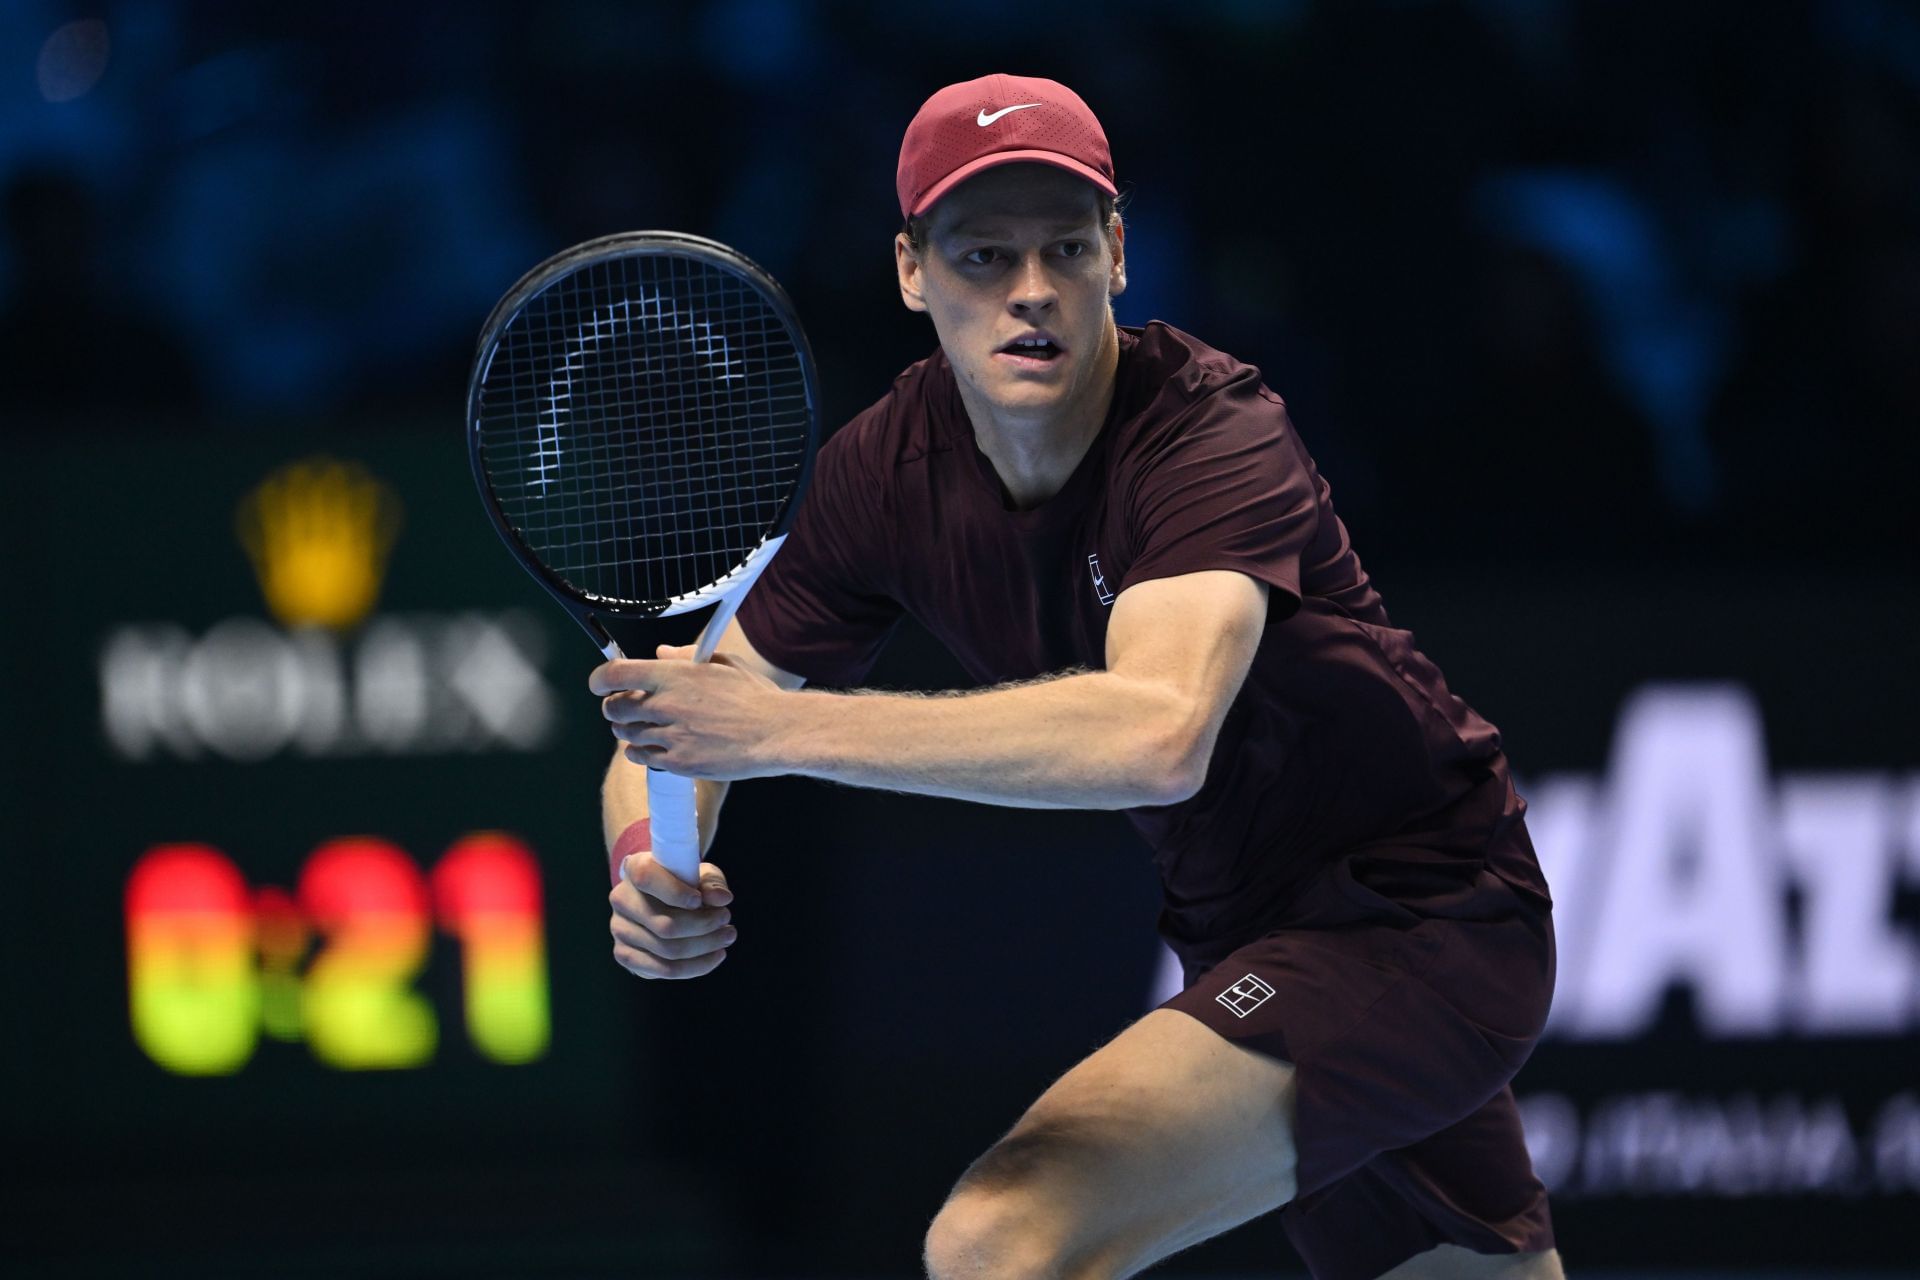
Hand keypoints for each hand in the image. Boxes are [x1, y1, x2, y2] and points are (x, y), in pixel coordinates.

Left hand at [592, 644, 788, 779]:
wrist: (776, 732)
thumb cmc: (754, 696)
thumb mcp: (722, 664)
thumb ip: (685, 657)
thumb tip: (659, 654)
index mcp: (674, 675)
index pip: (617, 674)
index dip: (600, 679)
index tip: (599, 684)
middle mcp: (667, 705)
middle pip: (616, 708)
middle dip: (614, 708)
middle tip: (621, 708)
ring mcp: (671, 736)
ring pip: (627, 735)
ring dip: (626, 731)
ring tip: (638, 727)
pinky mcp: (679, 762)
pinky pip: (643, 758)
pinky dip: (640, 752)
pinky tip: (649, 748)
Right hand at [608, 850, 735, 978]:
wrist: (659, 898)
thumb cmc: (682, 881)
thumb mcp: (699, 874)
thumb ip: (711, 883)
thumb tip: (721, 898)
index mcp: (633, 867)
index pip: (646, 878)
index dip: (675, 892)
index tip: (699, 900)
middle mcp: (621, 899)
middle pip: (664, 925)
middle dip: (704, 925)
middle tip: (726, 918)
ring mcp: (620, 929)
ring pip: (668, 950)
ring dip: (705, 946)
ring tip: (727, 936)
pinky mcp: (625, 955)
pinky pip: (664, 970)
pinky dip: (696, 966)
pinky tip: (715, 955)